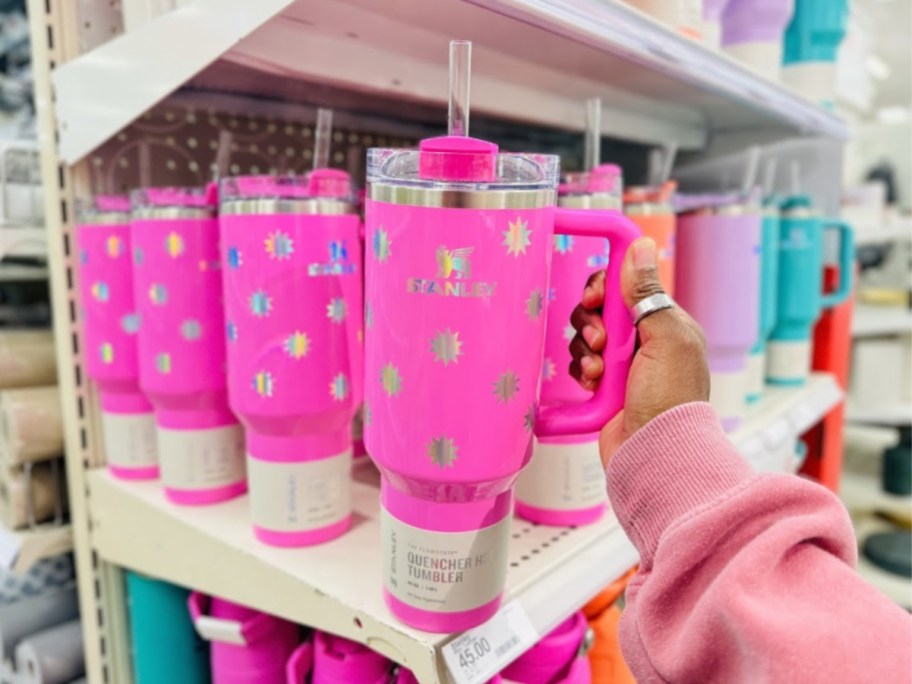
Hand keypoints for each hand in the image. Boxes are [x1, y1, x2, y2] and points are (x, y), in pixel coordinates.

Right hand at [569, 237, 709, 466]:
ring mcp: (623, 365)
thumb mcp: (665, 338)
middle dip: (591, 321)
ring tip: (601, 372)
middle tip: (600, 339)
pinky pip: (581, 364)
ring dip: (587, 351)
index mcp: (665, 323)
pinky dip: (584, 372)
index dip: (606, 286)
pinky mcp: (604, 386)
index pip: (627, 285)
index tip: (597, 298)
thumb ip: (647, 293)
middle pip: (600, 309)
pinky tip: (595, 385)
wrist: (654, 453)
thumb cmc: (669, 399)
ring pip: (586, 337)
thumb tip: (640, 246)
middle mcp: (644, 340)